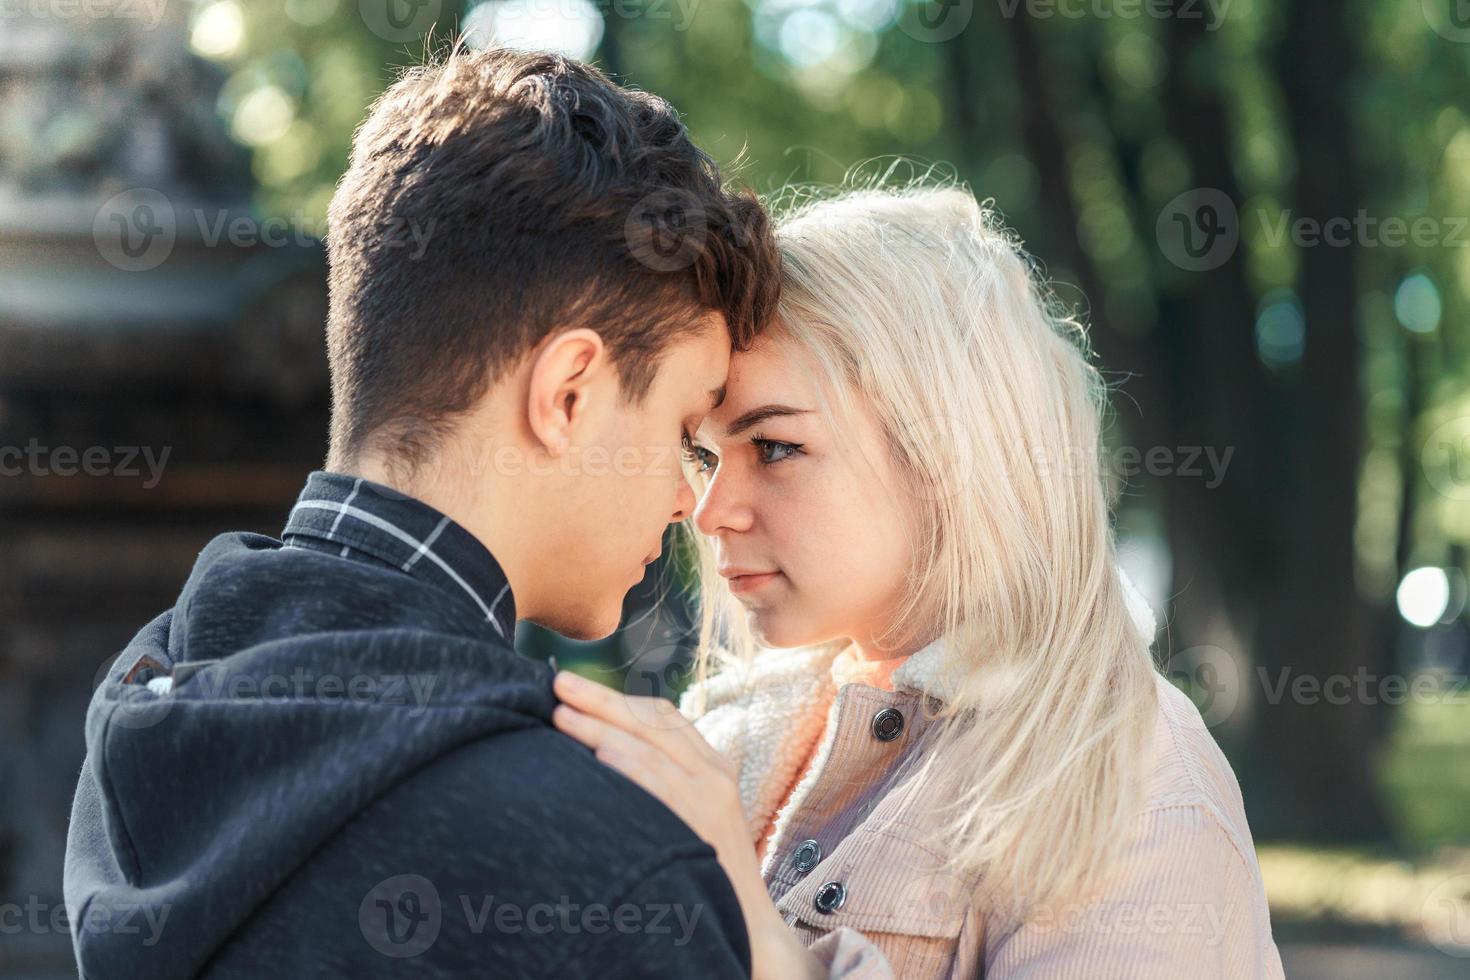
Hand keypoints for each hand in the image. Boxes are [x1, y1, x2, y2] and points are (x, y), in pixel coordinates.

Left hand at [551, 670, 823, 979]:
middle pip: (652, 721)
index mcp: (712, 765)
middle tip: (558, 683)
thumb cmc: (707, 872)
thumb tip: (604, 756)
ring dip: (600, 728)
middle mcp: (714, 773)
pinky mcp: (703, 824)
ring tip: (561, 717)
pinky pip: (659, 786)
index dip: (618, 698)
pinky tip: (597, 756)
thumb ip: (662, 783)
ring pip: (648, 748)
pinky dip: (627, 766)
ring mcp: (711, 797)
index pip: (663, 716)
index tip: (577, 689)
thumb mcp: (692, 815)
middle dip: (601, 699)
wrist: (747, 924)